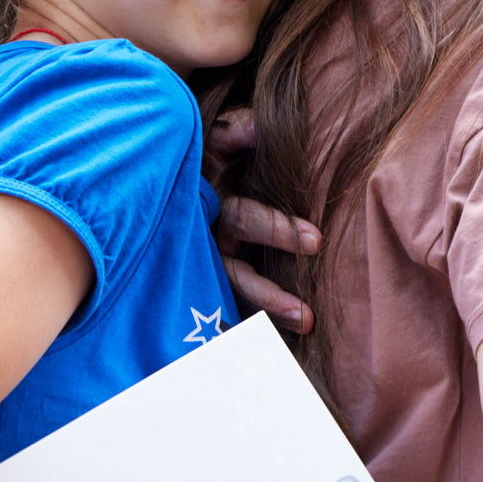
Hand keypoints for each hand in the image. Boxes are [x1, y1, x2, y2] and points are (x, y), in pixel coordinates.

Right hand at [205, 107, 316, 332]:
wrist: (165, 173)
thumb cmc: (204, 153)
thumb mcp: (215, 138)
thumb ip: (237, 130)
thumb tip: (260, 126)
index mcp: (210, 203)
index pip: (244, 219)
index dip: (277, 231)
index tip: (317, 242)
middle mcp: (203, 240)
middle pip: (234, 272)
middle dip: (267, 293)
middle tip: (305, 314)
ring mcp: (200, 264)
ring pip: (230, 297)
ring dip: (264, 315)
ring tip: (302, 330)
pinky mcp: (201, 282)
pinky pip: (222, 311)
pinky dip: (242, 331)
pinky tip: (264, 354)